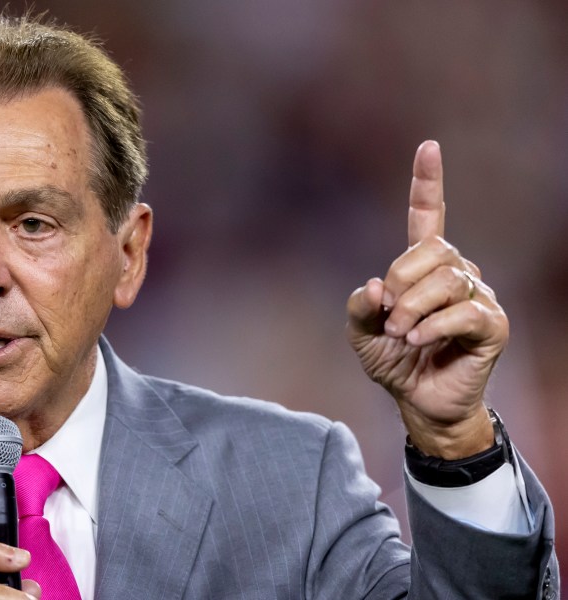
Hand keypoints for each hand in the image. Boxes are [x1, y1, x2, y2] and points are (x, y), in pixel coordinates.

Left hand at [346, 141, 508, 458]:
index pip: (428, 216)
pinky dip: (433, 326)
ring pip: (447, 279)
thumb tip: (375, 285)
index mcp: (422, 267)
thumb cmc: (392, 361)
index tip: (428, 146)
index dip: (428, 182)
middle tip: (389, 318)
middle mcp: (456, 273)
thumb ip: (359, 307)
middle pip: (433, 251)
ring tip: (402, 334)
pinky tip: (418, 340)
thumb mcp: (361, 334)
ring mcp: (477, 296)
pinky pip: (464, 311)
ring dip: (413, 309)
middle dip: (402, 283)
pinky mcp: (492, 324)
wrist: (417, 401)